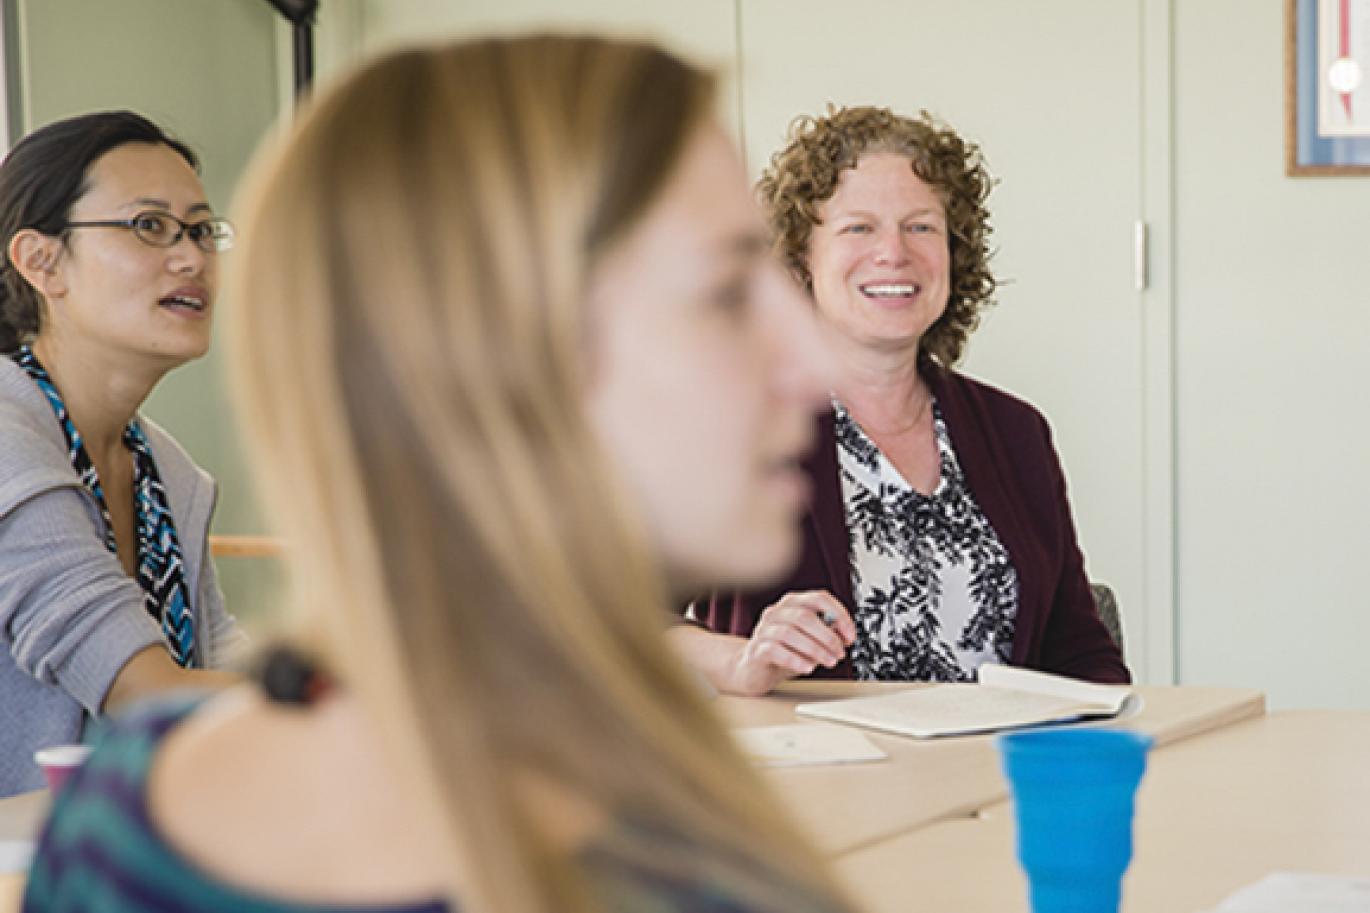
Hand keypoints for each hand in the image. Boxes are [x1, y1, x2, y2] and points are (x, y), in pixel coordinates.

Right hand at [727, 590, 855, 695]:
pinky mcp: (756, 649)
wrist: (755, 670)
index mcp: (792, 604)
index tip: (850, 635)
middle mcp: (776, 612)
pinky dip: (794, 659)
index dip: (839, 615)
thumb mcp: (810, 641)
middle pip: (805, 616)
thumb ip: (826, 633)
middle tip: (839, 653)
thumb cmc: (785, 652)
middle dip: (828, 637)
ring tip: (827, 662)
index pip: (819, 598)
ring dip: (814, 649)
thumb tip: (844, 635)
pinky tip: (806, 668)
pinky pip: (774, 650)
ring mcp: (763, 630)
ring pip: (789, 632)